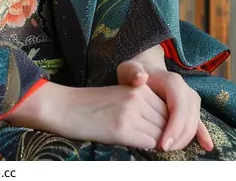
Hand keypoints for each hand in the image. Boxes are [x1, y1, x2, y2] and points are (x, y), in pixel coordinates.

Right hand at [7, 80, 168, 149]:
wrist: (67, 107)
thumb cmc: (94, 106)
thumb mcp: (122, 96)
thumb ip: (145, 105)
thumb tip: (168, 128)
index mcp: (140, 86)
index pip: (168, 109)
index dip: (168, 125)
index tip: (163, 135)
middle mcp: (138, 96)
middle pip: (168, 122)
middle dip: (166, 136)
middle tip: (158, 144)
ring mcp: (132, 111)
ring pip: (162, 135)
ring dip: (158, 143)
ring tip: (143, 143)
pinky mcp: (123, 128)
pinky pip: (150, 144)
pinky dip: (149, 150)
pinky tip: (136, 146)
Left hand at [117, 59, 212, 152]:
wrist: (148, 68)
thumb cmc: (136, 72)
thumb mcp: (129, 69)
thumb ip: (132, 72)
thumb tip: (141, 78)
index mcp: (173, 82)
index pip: (178, 109)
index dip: (173, 128)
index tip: (162, 145)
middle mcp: (186, 91)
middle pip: (189, 119)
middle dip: (178, 138)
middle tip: (162, 150)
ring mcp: (192, 100)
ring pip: (194, 124)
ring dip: (183, 140)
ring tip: (168, 150)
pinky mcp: (193, 108)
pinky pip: (199, 123)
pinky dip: (203, 135)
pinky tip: (207, 146)